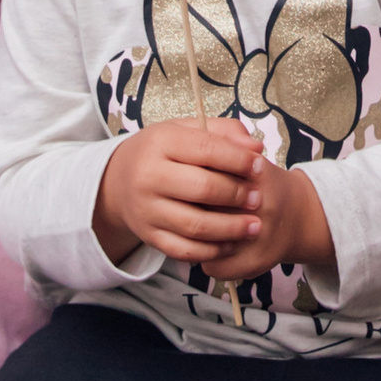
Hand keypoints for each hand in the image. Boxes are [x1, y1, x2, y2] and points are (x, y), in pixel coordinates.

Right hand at [94, 124, 332, 284]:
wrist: (119, 181)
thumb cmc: (165, 152)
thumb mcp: (187, 129)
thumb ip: (224, 132)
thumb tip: (256, 149)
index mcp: (160, 142)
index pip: (206, 150)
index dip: (238, 160)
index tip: (260, 166)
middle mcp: (148, 176)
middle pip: (202, 189)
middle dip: (237, 195)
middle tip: (258, 199)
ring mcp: (146, 209)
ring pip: (195, 225)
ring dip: (231, 228)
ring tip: (254, 226)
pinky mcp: (148, 235)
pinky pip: (184, 250)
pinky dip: (212, 250)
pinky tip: (231, 243)